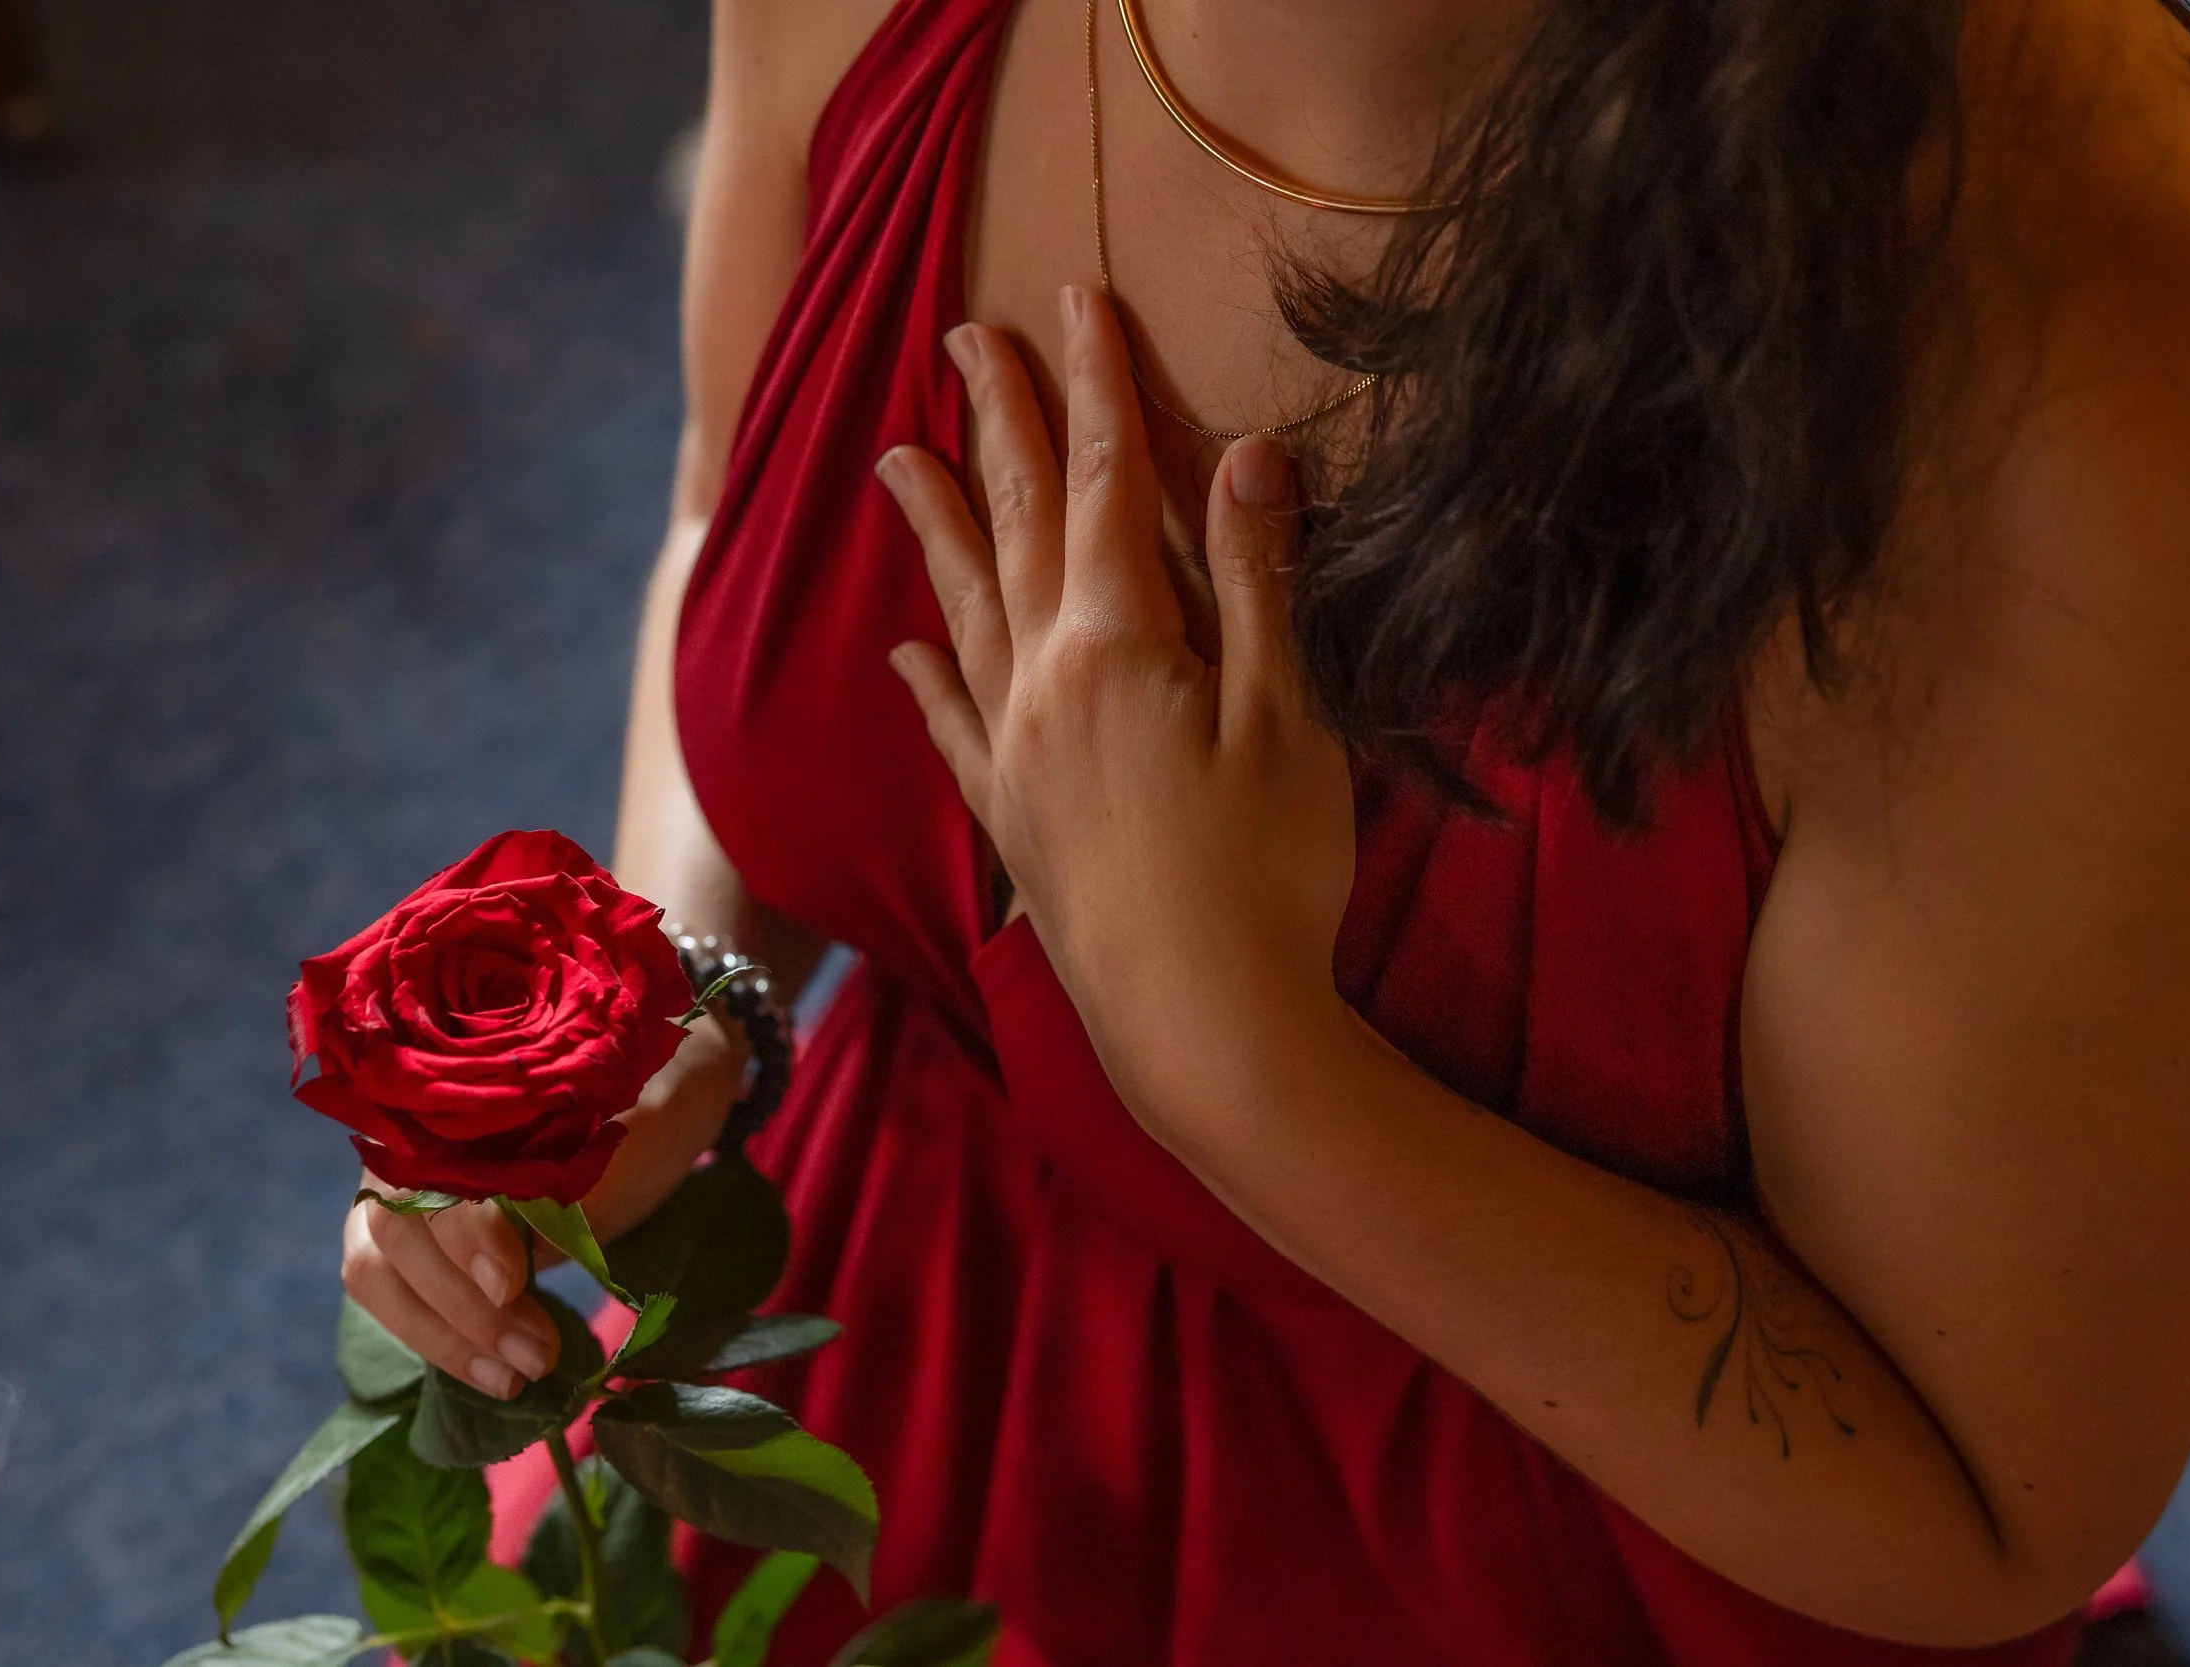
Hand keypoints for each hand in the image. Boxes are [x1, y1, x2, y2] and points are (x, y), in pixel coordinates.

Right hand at [340, 1012, 746, 1397]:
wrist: (658, 1099)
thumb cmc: (645, 1109)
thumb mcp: (628, 1137)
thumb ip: (570, 1184)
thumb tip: (518, 1254)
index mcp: (462, 1095)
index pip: (434, 1174)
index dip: (466, 1234)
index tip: (510, 1284)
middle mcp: (411, 1138)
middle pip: (399, 1232)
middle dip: (465, 1306)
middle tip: (536, 1356)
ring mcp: (400, 1188)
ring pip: (379, 1271)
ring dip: (445, 1336)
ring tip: (517, 1378)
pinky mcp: (418, 1239)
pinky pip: (396, 1294)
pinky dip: (440, 1341)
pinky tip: (493, 1374)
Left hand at [876, 286, 1355, 1131]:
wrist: (1204, 1031)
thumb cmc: (1269, 876)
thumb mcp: (1291, 719)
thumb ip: (1260, 584)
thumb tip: (1247, 456)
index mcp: (1118, 643)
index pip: (1108, 484)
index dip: (1095, 386)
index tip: (1073, 300)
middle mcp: (1044, 682)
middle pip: (1020, 526)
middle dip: (1001, 425)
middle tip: (964, 339)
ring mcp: (1017, 754)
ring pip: (967, 611)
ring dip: (939, 527)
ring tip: (899, 458)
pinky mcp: (1012, 823)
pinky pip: (953, 730)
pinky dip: (928, 679)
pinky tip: (907, 647)